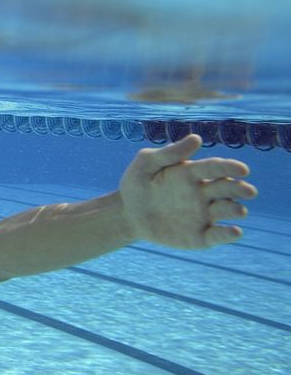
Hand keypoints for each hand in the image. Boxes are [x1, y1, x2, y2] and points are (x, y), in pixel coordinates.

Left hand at [119, 135, 256, 248]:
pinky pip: (217, 235)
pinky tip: (234, 231)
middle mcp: (203, 193)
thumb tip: (197, 138)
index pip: (215, 168)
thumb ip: (169, 153)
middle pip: (227, 189)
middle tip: (249, 191)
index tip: (242, 170)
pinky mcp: (199, 235)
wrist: (126, 213)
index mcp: (193, 173)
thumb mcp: (146, 164)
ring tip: (238, 210)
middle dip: (240, 189)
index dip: (229, 168)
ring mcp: (203, 214)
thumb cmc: (137, 183)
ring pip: (227, 210)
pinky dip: (228, 234)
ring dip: (235, 209)